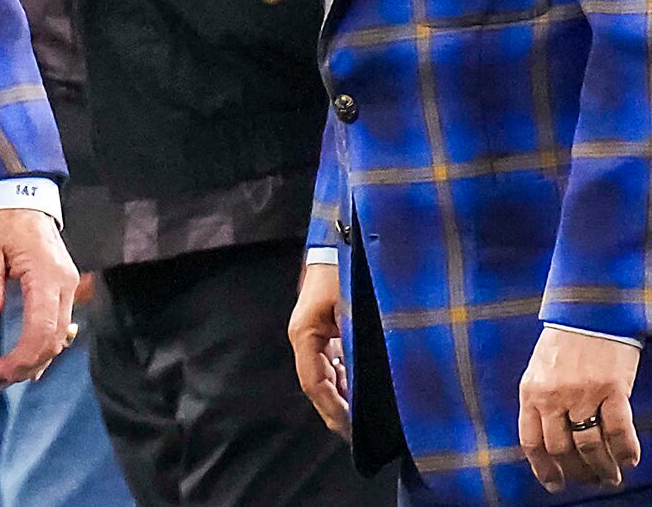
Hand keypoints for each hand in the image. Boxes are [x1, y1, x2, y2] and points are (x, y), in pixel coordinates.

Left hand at [0, 206, 78, 386]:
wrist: (16, 191)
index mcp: (47, 274)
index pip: (42, 329)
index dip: (22, 357)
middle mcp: (64, 283)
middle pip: (54, 339)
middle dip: (27, 365)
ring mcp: (66, 285)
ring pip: (59, 336)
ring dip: (36, 360)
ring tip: (6, 376)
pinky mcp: (61, 286)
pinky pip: (58, 324)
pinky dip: (43, 345)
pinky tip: (26, 360)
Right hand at [289, 260, 350, 435]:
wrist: (342, 236)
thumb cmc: (343, 267)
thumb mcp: (350, 306)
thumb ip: (354, 343)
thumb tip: (362, 380)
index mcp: (305, 333)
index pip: (314, 384)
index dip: (333, 411)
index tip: (352, 432)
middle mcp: (306, 335)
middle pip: (318, 383)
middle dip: (338, 409)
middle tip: (360, 435)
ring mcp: (316, 330)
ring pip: (326, 373)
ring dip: (343, 395)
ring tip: (365, 419)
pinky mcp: (327, 324)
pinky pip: (334, 360)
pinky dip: (346, 379)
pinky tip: (362, 390)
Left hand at [520, 324, 642, 492]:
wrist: (588, 313)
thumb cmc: (563, 344)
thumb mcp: (538, 372)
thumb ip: (539, 402)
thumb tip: (547, 439)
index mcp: (531, 392)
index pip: (531, 441)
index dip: (542, 468)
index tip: (554, 484)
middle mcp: (553, 396)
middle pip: (562, 449)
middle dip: (576, 472)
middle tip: (591, 481)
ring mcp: (583, 393)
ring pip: (590, 445)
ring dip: (602, 468)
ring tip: (610, 476)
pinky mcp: (612, 389)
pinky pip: (619, 430)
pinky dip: (626, 450)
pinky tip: (629, 459)